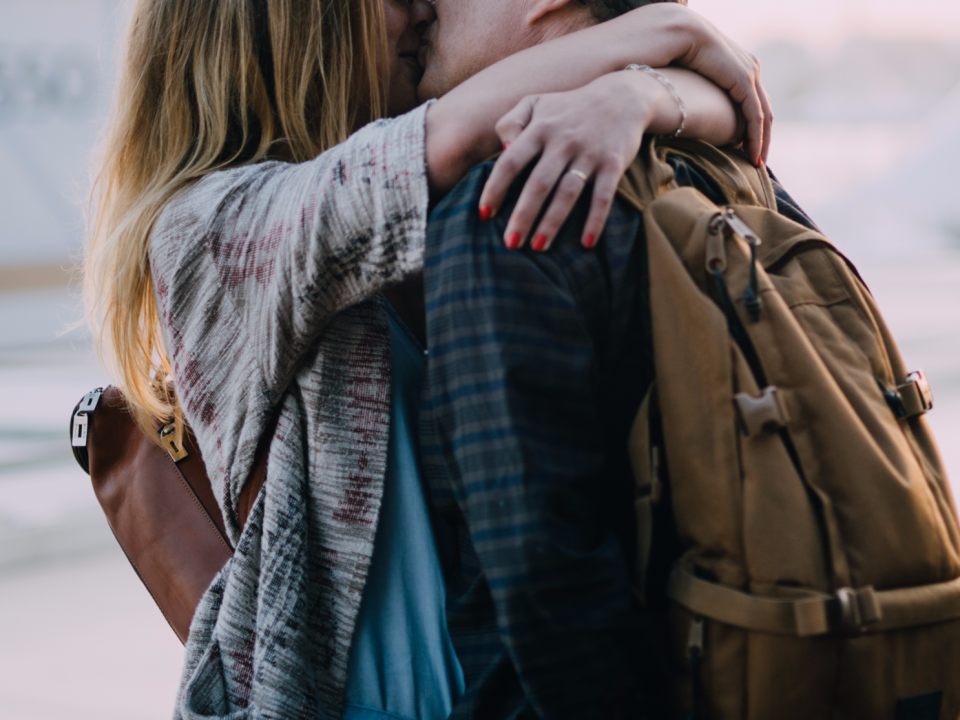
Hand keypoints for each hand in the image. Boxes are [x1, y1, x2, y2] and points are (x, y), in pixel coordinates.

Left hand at [477, 71, 667, 251]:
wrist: (622, 96)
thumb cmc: (568, 108)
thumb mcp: (536, 103)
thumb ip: (510, 122)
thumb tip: (502, 150)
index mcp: (540, 128)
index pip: (511, 162)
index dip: (496, 189)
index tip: (484, 214)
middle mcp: (563, 141)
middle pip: (538, 184)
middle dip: (523, 215)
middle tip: (510, 243)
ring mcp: (589, 153)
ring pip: (568, 193)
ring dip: (553, 222)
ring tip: (538, 247)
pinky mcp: (613, 164)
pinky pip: (604, 196)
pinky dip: (595, 220)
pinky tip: (586, 243)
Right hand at [652, 4, 772, 165]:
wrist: (674, 32)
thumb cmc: (670, 55)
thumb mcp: (687, 79)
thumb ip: (692, 93)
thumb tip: (681, 111)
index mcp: (735, 65)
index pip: (750, 100)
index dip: (749, 126)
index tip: (742, 148)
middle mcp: (748, 67)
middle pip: (762, 108)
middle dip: (762, 136)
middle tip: (756, 160)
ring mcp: (749, 72)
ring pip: (763, 115)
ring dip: (762, 141)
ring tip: (756, 162)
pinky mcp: (744, 79)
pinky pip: (756, 115)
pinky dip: (756, 137)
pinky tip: (752, 154)